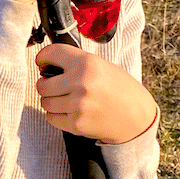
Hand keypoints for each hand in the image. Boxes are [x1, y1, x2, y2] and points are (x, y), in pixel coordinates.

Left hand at [35, 44, 158, 143]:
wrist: (137, 117)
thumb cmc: (119, 88)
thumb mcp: (101, 65)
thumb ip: (74, 62)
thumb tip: (46, 65)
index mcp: (87, 63)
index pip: (50, 54)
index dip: (43, 58)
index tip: (43, 63)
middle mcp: (80, 83)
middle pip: (42, 84)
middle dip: (46, 85)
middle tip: (56, 86)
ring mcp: (77, 105)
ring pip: (45, 102)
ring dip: (52, 101)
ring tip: (66, 100)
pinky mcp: (76, 124)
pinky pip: (51, 117)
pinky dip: (56, 115)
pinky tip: (69, 111)